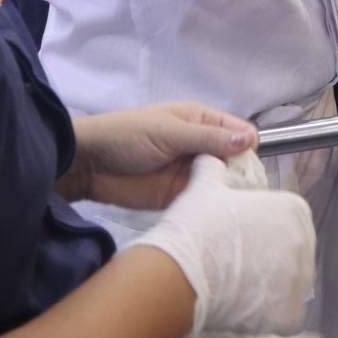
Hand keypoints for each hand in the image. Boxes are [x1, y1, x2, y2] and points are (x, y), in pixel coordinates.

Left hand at [66, 102, 257, 209]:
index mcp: (203, 122)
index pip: (241, 133)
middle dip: (243, 173)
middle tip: (242, 191)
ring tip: (232, 205)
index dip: (247, 148)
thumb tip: (249, 141)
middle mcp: (203, 146)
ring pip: (224, 182)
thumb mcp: (169, 131)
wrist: (88, 165)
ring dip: (229, 192)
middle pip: (237, 160)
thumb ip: (208, 138)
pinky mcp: (180, 196)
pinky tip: (216, 214)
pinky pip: (204, 200)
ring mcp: (192, 173)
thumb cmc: (128, 136)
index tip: (245, 166)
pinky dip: (212, 206)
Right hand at [133, 155, 315, 334]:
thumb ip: (213, 170)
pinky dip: (269, 319)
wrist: (180, 272)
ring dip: (268, 291)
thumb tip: (208, 158)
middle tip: (236, 269)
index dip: (262, 236)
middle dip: (268, 263)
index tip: (240, 244)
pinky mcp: (289, 314)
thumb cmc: (197, 227)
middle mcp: (305, 244)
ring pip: (289, 288)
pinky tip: (245, 312)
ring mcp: (300, 282)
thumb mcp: (205, 188)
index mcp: (294, 210)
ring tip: (236, 291)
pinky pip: (286, 319)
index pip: (286, 225)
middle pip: (290, 256)